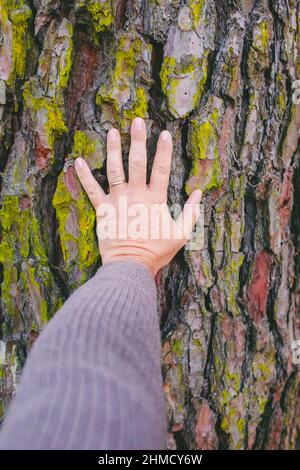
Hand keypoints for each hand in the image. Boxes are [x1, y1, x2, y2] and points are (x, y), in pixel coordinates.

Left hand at [75, 117, 201, 276]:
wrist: (130, 265)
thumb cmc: (157, 252)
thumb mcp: (181, 235)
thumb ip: (191, 213)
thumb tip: (199, 193)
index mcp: (155, 199)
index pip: (161, 169)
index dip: (164, 150)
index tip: (165, 133)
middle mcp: (136, 195)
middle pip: (137, 163)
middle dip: (138, 140)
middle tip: (138, 121)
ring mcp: (117, 201)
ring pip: (114, 170)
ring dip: (113, 150)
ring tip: (113, 131)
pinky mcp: (103, 210)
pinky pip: (91, 191)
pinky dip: (84, 176)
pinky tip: (77, 161)